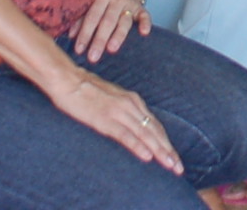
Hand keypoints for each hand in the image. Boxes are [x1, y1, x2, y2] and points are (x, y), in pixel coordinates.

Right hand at [51, 70, 180, 171]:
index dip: (166, 142)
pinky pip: (125, 135)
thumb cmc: (86, 89)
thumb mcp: (112, 98)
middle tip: (178, 168)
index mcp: (133, 100)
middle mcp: (130, 105)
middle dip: (168, 150)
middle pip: (154, 131)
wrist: (68, 79)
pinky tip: (147, 156)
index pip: (155, 125)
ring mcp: (119, 112)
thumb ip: (124, 110)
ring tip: (169, 165)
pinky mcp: (105, 119)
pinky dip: (138, 146)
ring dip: (159, 151)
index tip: (174, 157)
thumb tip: (133, 124)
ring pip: (145, 134)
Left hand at [73, 0, 152, 56]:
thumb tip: (71, 35)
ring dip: (118, 36)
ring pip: (124, 21)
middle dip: (99, 40)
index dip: (85, 34)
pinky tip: (144, 33)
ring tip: (111, 49)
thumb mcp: (91, 1)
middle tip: (93, 57)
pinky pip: (145, 16)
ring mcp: (130, 3)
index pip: (92, 17)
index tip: (79, 50)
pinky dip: (145, 23)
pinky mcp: (141, 8)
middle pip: (107, 22)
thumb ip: (81, 17)